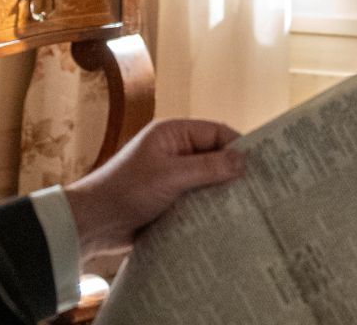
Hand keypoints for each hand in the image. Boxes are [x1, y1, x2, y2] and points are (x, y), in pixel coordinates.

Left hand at [61, 118, 245, 260]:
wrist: (93, 223)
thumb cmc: (127, 191)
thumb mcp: (170, 176)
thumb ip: (208, 168)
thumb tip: (244, 161)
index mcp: (173, 134)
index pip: (216, 133)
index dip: (239, 148)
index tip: (263, 167)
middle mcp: (174, 152)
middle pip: (214, 158)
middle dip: (233, 173)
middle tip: (261, 191)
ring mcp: (171, 177)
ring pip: (207, 181)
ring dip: (221, 194)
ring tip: (249, 208)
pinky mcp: (169, 200)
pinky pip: (196, 200)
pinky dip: (208, 209)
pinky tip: (225, 221)